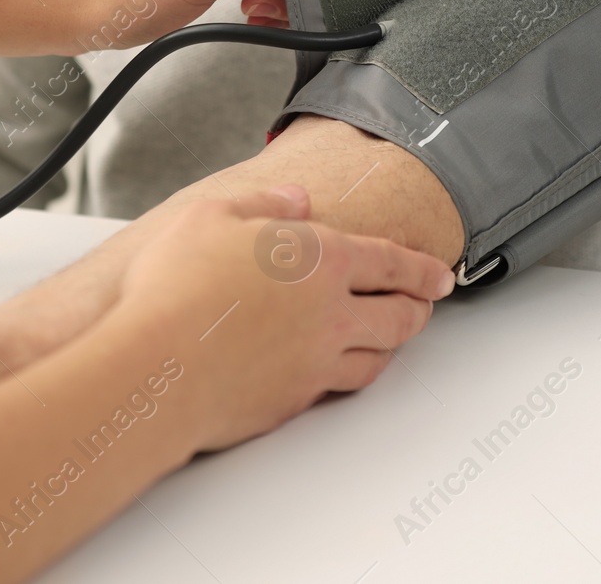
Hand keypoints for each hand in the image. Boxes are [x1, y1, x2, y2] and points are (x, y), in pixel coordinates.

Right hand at [111, 191, 454, 451]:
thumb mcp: (212, 216)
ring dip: (390, 347)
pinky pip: (338, 387)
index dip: (424, 269)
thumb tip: (294, 200)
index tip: (441, 275)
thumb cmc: (177, 285)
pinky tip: (335, 368)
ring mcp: (318, 362)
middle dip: (418, 310)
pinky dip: (347, 374)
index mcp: (321, 258)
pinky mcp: (295, 400)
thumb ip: (262, 205)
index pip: (393, 262)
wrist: (160, 363)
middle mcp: (332, 313)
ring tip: (387, 340)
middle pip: (400, 317)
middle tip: (423, 307)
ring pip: (377, 359)